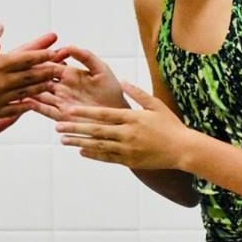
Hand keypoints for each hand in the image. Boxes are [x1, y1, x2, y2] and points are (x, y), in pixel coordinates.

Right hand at [0, 26, 62, 124]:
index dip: (43, 53)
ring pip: (27, 91)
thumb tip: (1, 28)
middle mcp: (4, 82)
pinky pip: (15, 109)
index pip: (27, 57)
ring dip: (42, 86)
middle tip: (64, 67)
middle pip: (32, 74)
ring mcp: (0, 99)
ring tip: (54, 83)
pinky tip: (32, 105)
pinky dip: (26, 105)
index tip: (56, 50)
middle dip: (49, 69)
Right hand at [25, 45, 126, 121]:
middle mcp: (62, 87)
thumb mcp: (101, 70)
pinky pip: (44, 110)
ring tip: (17, 86)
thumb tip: (68, 46)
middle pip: (40, 79)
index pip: (50, 65)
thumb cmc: (112, 91)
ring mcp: (59, 101)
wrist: (116, 115)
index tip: (32, 56)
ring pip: (39, 94)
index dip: (41, 61)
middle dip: (30, 75)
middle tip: (19, 70)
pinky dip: (34, 106)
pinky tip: (27, 101)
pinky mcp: (60, 115)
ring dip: (28, 90)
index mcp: (69, 74)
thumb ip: (86, 56)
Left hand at [55, 81, 191, 169]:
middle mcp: (127, 134)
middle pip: (96, 131)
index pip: (103, 114)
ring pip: (98, 146)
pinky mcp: (130, 161)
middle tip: (58, 126)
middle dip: (75, 128)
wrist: (183, 150)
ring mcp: (128, 149)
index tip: (69, 110)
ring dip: (79, 142)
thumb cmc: (171, 125)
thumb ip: (138, 93)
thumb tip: (123, 81)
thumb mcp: (156, 105)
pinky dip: (93, 154)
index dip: (84, 112)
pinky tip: (81, 151)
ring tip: (63, 139)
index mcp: (132, 118)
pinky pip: (107, 158)